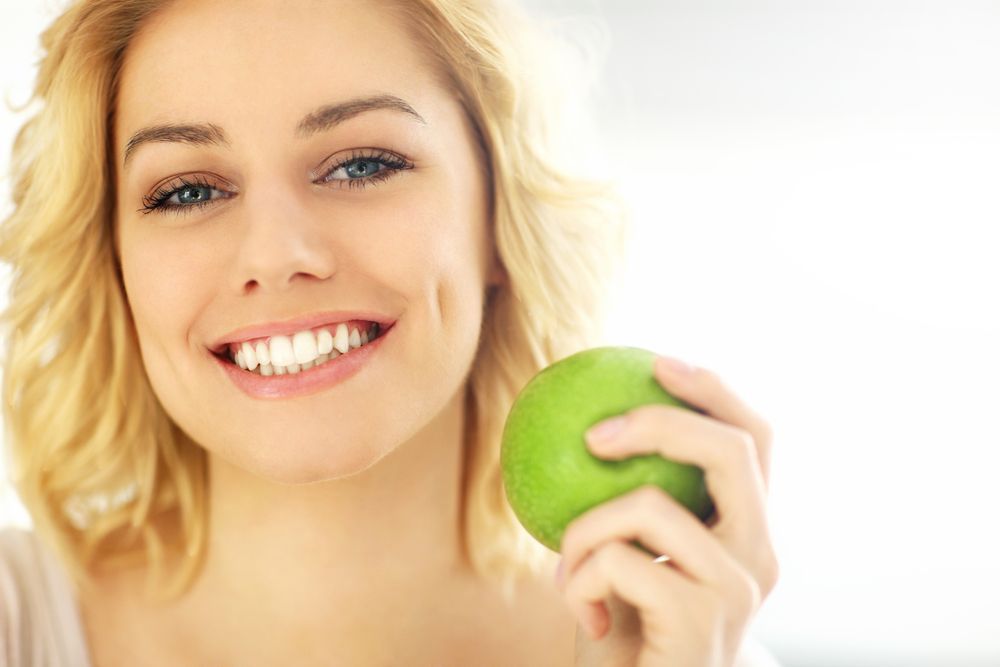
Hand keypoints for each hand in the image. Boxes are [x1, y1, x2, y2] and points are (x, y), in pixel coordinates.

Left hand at [556, 355, 778, 666]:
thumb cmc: (631, 629)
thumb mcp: (631, 556)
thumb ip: (629, 505)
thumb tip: (584, 426)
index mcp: (750, 530)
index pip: (755, 440)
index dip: (714, 390)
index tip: (658, 361)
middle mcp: (760, 554)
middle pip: (730, 449)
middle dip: (659, 421)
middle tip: (595, 435)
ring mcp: (737, 588)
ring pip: (650, 505)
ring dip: (583, 529)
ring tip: (567, 565)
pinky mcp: (701, 620)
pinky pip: (615, 560)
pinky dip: (575, 580)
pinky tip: (582, 614)